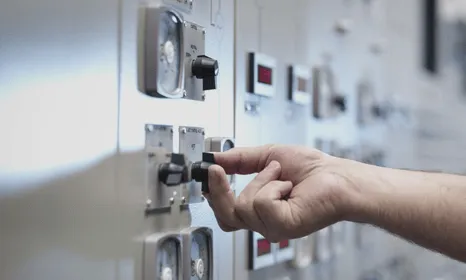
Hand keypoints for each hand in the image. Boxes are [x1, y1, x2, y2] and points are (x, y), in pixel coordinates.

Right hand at [204, 144, 362, 241]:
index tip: (209, 171)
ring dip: (263, 180)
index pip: (225, 212)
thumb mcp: (269, 156)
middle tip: (219, 170)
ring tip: (282, 175)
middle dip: (220, 190)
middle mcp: (264, 221)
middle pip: (225, 216)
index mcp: (260, 208)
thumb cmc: (313, 170)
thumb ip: (240, 159)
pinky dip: (274, 186)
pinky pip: (262, 203)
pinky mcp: (284, 225)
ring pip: (244, 205)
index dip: (213, 194)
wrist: (337, 176)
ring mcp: (273, 226)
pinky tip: (289, 187)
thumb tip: (216, 158)